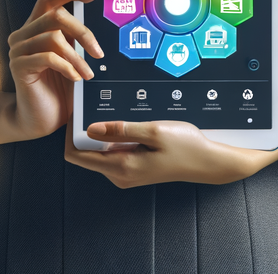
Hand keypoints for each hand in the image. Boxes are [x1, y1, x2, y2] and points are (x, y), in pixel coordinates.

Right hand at [8, 0, 102, 139]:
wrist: (41, 118)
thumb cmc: (62, 85)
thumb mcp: (75, 54)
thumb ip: (78, 33)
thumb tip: (95, 3)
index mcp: (39, 25)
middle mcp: (25, 33)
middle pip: (55, 13)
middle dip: (83, 30)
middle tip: (98, 50)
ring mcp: (19, 49)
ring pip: (53, 35)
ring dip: (77, 55)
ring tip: (88, 71)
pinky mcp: (19, 67)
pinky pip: (48, 57)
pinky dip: (68, 67)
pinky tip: (76, 78)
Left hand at [64, 119, 264, 187]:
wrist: (206, 161)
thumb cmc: (184, 145)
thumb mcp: (154, 131)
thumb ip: (122, 130)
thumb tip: (91, 128)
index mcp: (120, 166)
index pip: (77, 155)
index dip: (72, 133)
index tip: (78, 110)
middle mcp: (119, 175)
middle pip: (85, 154)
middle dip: (85, 131)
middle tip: (96, 104)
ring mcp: (126, 174)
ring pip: (100, 153)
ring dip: (101, 134)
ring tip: (115, 110)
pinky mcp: (134, 170)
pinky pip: (114, 154)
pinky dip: (114, 139)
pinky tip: (129, 125)